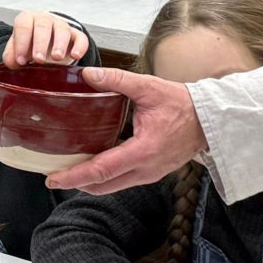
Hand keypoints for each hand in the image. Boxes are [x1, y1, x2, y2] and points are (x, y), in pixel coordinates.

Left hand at [6, 11, 88, 67]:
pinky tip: (75, 56)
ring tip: (56, 58)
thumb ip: (11, 55)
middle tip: (39, 59)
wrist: (46, 44)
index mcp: (27, 19)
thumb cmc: (29, 46)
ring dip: (59, 44)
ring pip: (62, 30)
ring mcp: (61, 26)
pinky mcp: (76, 35)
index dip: (22, 43)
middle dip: (40, 43)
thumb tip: (13, 63)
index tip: (21, 61)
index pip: (23, 25)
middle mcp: (44, 19)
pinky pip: (80, 38)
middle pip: (43, 26)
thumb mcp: (18, 50)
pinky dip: (79, 46)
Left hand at [47, 67, 206, 191]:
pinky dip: (104, 178)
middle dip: (76, 183)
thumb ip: (116, 80)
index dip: (75, 176)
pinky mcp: (153, 173)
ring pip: (113, 187)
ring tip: (68, 171)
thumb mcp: (148, 87)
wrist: (210, 118)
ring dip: (90, 182)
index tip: (53, 178)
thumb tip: (87, 74)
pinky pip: (123, 181)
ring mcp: (151, 174)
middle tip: (53, 176)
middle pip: (103, 186)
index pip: (102, 170)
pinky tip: (92, 165)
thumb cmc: (182, 103)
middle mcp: (146, 169)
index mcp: (143, 151)